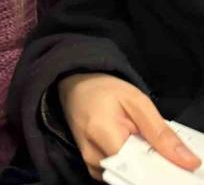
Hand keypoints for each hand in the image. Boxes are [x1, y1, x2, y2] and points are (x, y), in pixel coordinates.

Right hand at [59, 73, 200, 179]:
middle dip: (152, 167)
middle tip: (159, 150)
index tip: (176, 165)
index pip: (138, 169)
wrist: (75, 87)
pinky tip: (133, 150)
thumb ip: (161, 133)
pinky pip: (118, 174)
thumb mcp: (137, 102)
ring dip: (141, 166)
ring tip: (142, 144)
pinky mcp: (92, 166)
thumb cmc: (103, 90)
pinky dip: (131, 165)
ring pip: (127, 177)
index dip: (161, 169)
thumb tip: (188, 161)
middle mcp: (93, 155)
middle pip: (133, 176)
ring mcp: (91, 163)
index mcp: (103, 134)